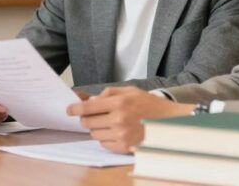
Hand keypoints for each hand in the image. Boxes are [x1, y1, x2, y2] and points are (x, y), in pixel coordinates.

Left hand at [66, 86, 194, 152]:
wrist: (169, 121)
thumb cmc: (149, 104)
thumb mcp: (129, 91)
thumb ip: (108, 94)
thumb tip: (89, 100)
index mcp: (119, 103)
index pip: (89, 107)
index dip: (75, 109)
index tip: (69, 110)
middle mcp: (119, 119)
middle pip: (88, 122)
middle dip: (87, 119)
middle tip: (93, 116)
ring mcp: (122, 135)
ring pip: (94, 134)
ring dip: (96, 129)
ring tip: (108, 123)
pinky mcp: (125, 147)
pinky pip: (104, 144)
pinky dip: (105, 138)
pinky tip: (115, 132)